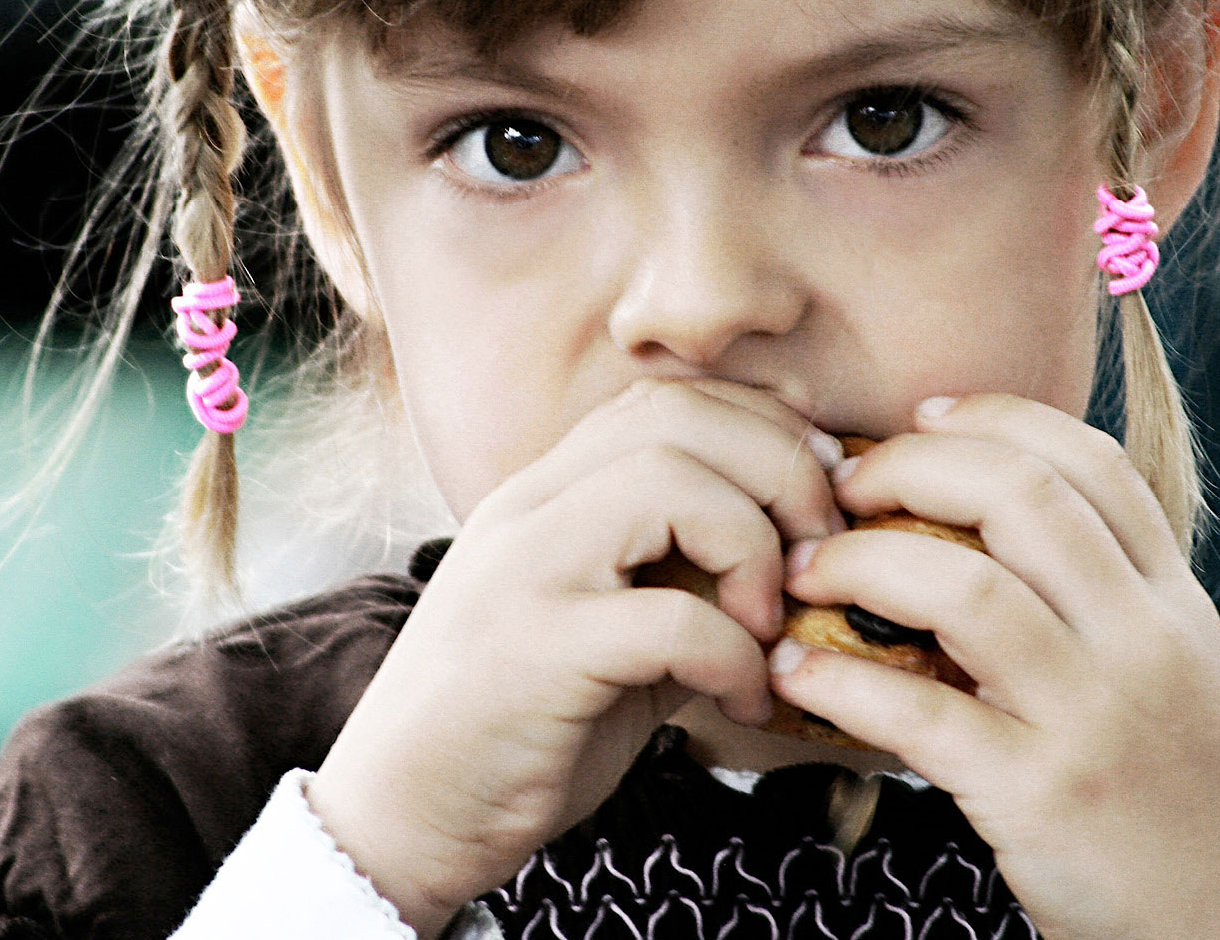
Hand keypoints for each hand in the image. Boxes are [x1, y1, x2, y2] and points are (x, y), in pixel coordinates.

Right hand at [307, 379, 843, 936]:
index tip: (815, 501)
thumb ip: (683, 586)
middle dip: (779, 471)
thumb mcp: (613, 638)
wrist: (401, 820)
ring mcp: (522, 572)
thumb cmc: (518, 733)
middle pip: (677, 416)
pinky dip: (732, 654)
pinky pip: (666, 616)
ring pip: (669, 482)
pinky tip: (743, 699)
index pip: (664, 399)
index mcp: (544, 495)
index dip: (762, 430)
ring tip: (769, 624)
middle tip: (818, 553)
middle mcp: (526, 510)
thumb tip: (800, 565)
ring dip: (753, 547)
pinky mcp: (532, 651)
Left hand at [770, 393, 1219, 939]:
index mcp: (1174, 605)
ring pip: (963, 590)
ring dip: (858, 564)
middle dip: (908, 469)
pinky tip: (796, 673)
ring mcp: (1095, 720)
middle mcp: (1143, 644)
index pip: (1091, 462)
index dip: (994, 417)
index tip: (919, 416)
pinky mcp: (1042, 797)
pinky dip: (840, 681)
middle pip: (1019, 497)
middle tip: (839, 488)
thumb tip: (977, 523)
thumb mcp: (1174, 678)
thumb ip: (1101, 598)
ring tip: (803, 571)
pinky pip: (920, 714)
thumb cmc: (1183, 801)